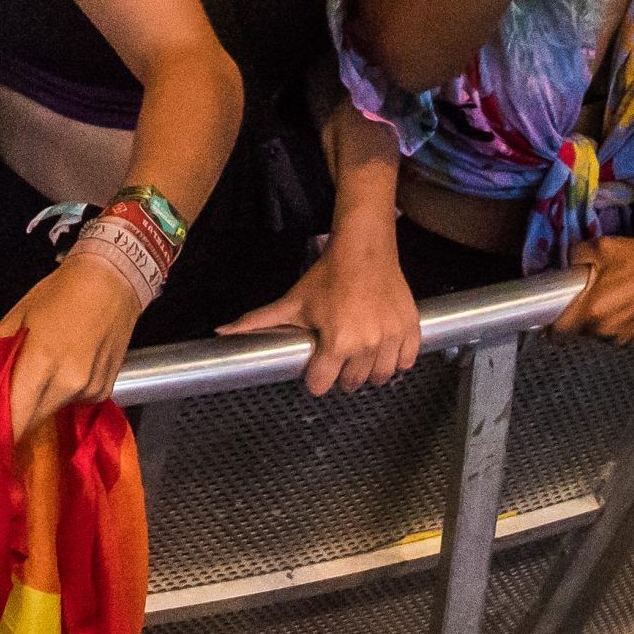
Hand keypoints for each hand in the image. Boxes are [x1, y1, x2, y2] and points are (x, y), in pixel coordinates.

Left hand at [0, 253, 138, 440]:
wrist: (113, 282)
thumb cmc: (60, 292)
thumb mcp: (20, 313)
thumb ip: (1, 349)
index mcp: (41, 361)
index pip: (16, 414)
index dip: (2, 427)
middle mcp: (68, 383)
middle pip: (34, 420)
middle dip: (20, 415)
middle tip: (10, 402)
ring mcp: (90, 390)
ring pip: (55, 411)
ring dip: (43, 402)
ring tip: (43, 374)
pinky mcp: (104, 391)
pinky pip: (76, 402)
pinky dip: (66, 393)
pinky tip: (69, 368)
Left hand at [220, 234, 422, 394]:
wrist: (364, 248)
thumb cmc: (327, 275)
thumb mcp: (293, 301)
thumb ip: (258, 321)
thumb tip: (221, 332)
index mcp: (338, 343)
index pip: (323, 384)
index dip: (315, 379)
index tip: (315, 369)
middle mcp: (368, 346)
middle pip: (352, 383)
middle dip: (341, 375)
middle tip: (336, 358)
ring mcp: (392, 339)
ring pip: (381, 376)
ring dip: (368, 372)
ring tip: (358, 356)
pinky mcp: (411, 330)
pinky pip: (407, 362)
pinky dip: (397, 361)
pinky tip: (383, 350)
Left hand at [552, 234, 633, 343]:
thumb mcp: (602, 247)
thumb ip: (576, 256)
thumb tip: (566, 266)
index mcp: (592, 311)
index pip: (558, 332)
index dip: (550, 326)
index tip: (550, 316)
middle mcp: (606, 332)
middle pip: (580, 332)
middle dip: (579, 317)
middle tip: (588, 297)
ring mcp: (625, 340)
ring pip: (600, 335)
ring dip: (600, 322)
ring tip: (613, 299)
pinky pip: (619, 337)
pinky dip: (619, 326)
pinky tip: (630, 308)